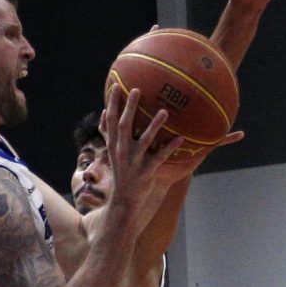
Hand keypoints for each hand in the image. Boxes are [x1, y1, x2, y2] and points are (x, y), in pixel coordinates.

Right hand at [101, 84, 180, 205]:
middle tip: (137, 90)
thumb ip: (108, 133)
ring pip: (145, 141)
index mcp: (114, 145)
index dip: (113, 104)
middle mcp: (122, 151)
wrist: (124, 200)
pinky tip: (181, 138)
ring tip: (164, 111)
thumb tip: (104, 112)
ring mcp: (134, 162)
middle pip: (124, 126)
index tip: (116, 85)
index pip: (110, 121)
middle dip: (130, 108)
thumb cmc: (121, 172)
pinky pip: (160, 157)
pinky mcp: (147, 172)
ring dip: (154, 126)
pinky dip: (170, 148)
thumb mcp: (111, 152)